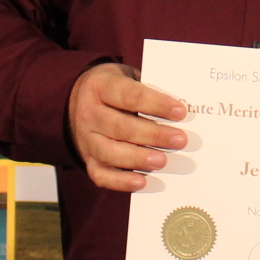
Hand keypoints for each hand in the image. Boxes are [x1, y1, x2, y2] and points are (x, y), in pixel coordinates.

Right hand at [67, 63, 185, 191]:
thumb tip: (180, 112)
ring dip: (138, 158)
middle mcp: (89, 113)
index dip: (156, 104)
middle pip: (121, 127)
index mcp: (100, 86)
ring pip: (109, 152)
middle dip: (153, 135)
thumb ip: (148, 90)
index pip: (130, 95)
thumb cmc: (115, 89)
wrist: (79, 99)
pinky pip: (100, 174)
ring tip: (162, 161)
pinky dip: (120, 181)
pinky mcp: (87, 159)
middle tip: (179, 140)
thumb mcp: (127, 78)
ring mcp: (85, 139)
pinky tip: (142, 181)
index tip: (180, 112)